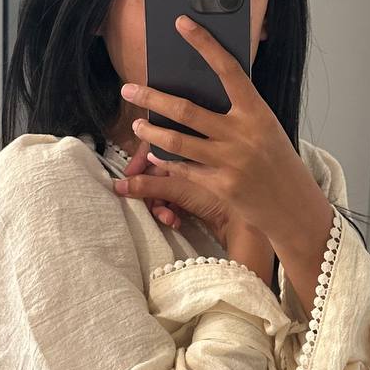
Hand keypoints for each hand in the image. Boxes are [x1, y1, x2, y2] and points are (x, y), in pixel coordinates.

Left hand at [112, 13, 322, 249]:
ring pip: (176, 142)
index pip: (228, 69)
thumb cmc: (276, 161)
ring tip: (138, 123)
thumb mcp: (264, 128)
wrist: (293, 205)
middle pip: (186, 110)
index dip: (204, 44)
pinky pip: (183, 169)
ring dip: (151, 132)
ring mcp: (230, 161)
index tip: (182, 24)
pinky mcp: (221, 186)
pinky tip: (154, 155)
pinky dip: (165, 161)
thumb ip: (238, 111)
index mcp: (256, 111)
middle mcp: (242, 134)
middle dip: (151, 98)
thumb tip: (199, 92)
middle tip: (129, 89)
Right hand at [116, 144, 232, 246]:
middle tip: (145, 206)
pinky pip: (173, 200)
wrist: (249, 222)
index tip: (128, 179)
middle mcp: (191, 159)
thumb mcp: (182, 189)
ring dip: (159, 204)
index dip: (140, 164)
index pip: (156, 148)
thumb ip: (150, 185)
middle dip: (147, 190)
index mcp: (190, 147)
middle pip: (156, 171)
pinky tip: (175, 221)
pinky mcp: (197, 196)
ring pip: (164, 187)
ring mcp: (194, 178)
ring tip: (167, 218)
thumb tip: (120, 186)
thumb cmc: (222, 196)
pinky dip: (170, 210)